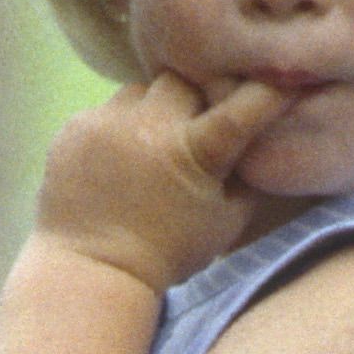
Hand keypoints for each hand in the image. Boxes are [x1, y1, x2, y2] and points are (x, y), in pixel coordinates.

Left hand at [35, 73, 287, 294]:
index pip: (244, 104)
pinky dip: (118, 130)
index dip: (266, 90)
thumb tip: (268, 140)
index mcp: (196, 151)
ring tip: (150, 148)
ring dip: (153, 111)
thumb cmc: (168, 253)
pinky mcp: (75, 127)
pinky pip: (107, 111)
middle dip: (194, 99)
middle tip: (194, 127)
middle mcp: (151, 125)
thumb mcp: (226, 223)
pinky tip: (117, 164)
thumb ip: (250, 178)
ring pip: (142, 91)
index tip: (277, 83)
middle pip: (184, 81)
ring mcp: (107, 123)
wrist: (92, 271)